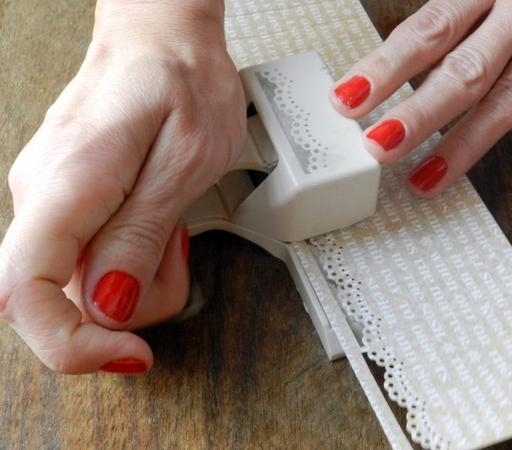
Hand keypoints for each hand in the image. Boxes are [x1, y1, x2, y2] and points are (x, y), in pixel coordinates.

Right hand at [0, 0, 245, 373]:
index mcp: (67, 185)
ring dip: (138, 278)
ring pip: (83, 287)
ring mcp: (52, 204)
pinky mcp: (70, 206)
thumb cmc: (180, 82)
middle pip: (64, 301)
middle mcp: (43, 198)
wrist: (161, 41)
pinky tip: (157, 222)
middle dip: (131, 305)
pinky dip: (133, 260)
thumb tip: (109, 305)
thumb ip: (140, 234)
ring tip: (173, 225)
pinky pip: (92, 261)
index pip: (27, 293)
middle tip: (175, 249)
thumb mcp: (184, 160)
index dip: (71, 344)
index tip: (129, 353)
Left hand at [331, 0, 511, 195]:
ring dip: (465, 143)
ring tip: (424, 180)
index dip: (385, 67)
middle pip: (464, 69)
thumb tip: (408, 50)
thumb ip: (457, 11)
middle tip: (377, 146)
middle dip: (417, 113)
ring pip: (511, 95)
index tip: (346, 100)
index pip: (429, 30)